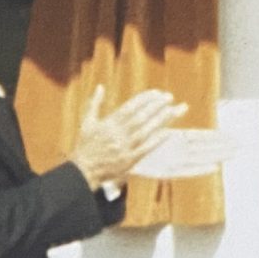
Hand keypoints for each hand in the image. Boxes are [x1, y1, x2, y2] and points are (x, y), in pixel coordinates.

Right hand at [69, 88, 185, 189]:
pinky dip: (158, 140)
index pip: (130, 107)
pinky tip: (169, 131)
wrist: (83, 171)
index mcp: (109, 124)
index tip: (157, 92)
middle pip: (141, 117)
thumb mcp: (87, 123)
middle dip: (156, 106)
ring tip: (175, 110)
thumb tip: (100, 87)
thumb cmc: (86, 146)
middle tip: (169, 97)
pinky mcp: (130, 160)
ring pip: (146, 131)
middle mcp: (118, 134)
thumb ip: (94, 103)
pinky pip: (146, 148)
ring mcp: (125, 147)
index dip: (145, 99)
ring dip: (161, 120)